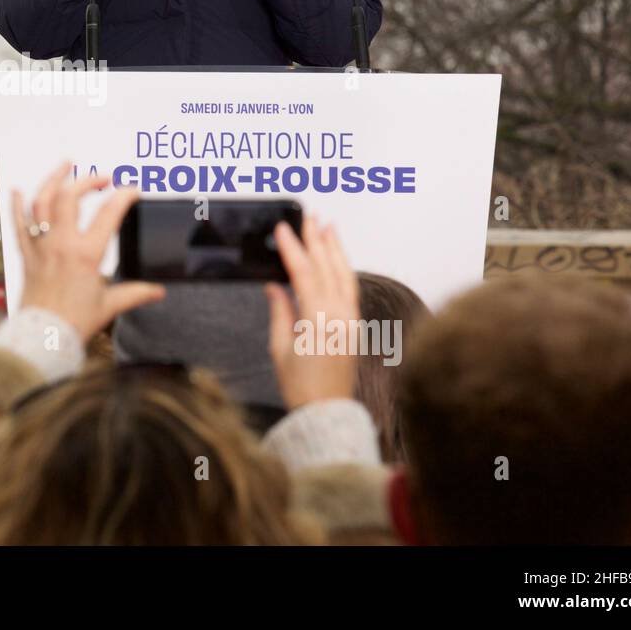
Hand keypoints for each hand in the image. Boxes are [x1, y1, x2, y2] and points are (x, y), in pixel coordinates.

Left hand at [13, 160, 164, 343]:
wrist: (42, 338)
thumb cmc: (74, 323)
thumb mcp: (109, 305)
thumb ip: (135, 293)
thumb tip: (158, 291)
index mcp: (85, 254)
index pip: (108, 213)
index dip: (123, 197)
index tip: (131, 191)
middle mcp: (61, 244)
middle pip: (69, 197)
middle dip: (87, 180)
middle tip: (102, 178)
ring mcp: (41, 247)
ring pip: (41, 203)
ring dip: (52, 180)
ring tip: (64, 166)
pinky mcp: (26, 256)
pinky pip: (18, 225)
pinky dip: (17, 206)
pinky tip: (17, 191)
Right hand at [264, 215, 360, 409]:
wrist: (326, 413)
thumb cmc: (300, 386)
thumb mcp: (280, 348)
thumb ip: (280, 311)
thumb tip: (275, 286)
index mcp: (317, 320)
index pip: (303, 273)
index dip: (292, 248)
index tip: (283, 228)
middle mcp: (339, 316)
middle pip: (327, 268)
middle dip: (317, 239)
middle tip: (309, 216)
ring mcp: (351, 320)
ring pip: (344, 275)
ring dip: (335, 249)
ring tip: (328, 227)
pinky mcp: (355, 326)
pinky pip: (350, 288)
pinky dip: (344, 268)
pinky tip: (337, 258)